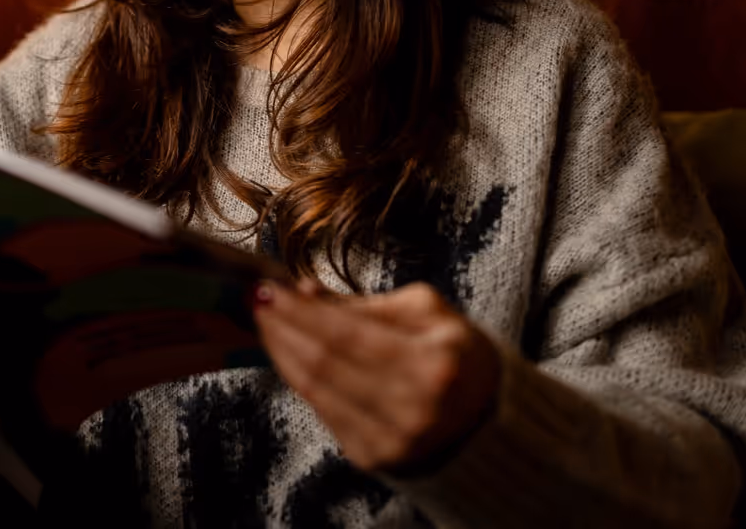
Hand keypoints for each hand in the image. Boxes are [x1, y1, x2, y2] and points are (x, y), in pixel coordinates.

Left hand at [252, 279, 500, 472]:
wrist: (488, 419)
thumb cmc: (456, 354)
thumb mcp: (427, 312)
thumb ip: (365, 303)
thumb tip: (306, 290)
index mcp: (434, 365)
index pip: (347, 334)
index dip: (300, 310)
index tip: (269, 287)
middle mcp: (414, 409)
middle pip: (324, 362)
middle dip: (283, 327)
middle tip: (257, 300)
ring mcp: (392, 440)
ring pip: (315, 389)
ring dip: (282, 352)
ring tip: (266, 323)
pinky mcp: (374, 458)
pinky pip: (321, 411)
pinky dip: (298, 379)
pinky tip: (287, 354)